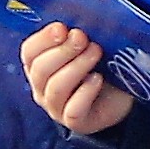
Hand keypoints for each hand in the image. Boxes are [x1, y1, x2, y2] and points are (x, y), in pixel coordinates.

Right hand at [20, 24, 134, 134]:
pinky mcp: (75, 122)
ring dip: (77, 66)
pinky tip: (97, 78)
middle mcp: (42, 88)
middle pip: (41, 70)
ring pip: (56, 88)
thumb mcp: (87, 46)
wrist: (121, 95)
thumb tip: (75, 26)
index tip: (62, 28)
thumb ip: (76, 36)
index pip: (29, 53)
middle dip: (63, 51)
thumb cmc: (99, 66)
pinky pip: (73, 110)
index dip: (43, 39)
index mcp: (38, 66)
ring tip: (96, 52)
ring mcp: (56, 108)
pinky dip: (85, 91)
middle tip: (82, 38)